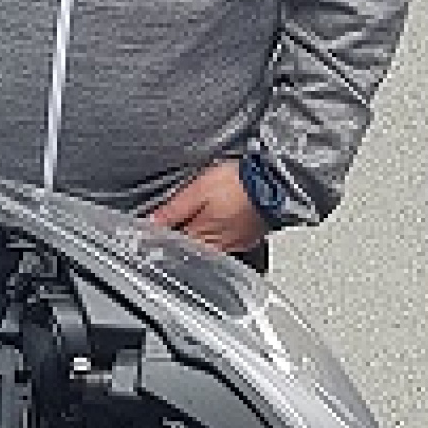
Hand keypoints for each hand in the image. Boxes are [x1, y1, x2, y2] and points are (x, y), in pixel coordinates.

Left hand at [147, 161, 268, 254]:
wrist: (274, 181)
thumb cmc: (239, 183)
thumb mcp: (198, 190)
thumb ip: (174, 209)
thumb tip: (153, 222)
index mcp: (201, 235)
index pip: (174, 242)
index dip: (164, 235)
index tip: (157, 229)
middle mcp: (217, 245)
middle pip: (191, 246)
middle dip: (182, 237)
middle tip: (177, 224)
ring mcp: (234, 244)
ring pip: (209, 246)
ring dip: (202, 237)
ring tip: (200, 221)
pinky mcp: (247, 239)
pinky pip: (227, 243)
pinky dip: (220, 236)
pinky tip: (220, 225)